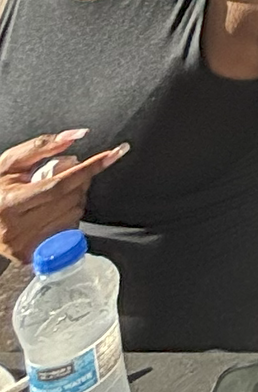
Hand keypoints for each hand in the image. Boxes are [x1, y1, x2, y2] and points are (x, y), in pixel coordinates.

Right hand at [0, 132, 127, 267]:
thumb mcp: (10, 162)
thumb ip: (42, 146)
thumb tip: (77, 135)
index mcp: (10, 203)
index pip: (59, 184)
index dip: (89, 168)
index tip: (113, 154)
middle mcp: (16, 229)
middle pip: (70, 199)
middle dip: (80, 180)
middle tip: (69, 172)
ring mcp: (24, 245)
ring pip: (74, 215)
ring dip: (75, 198)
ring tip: (54, 192)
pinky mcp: (31, 256)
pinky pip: (68, 231)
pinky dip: (68, 216)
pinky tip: (52, 210)